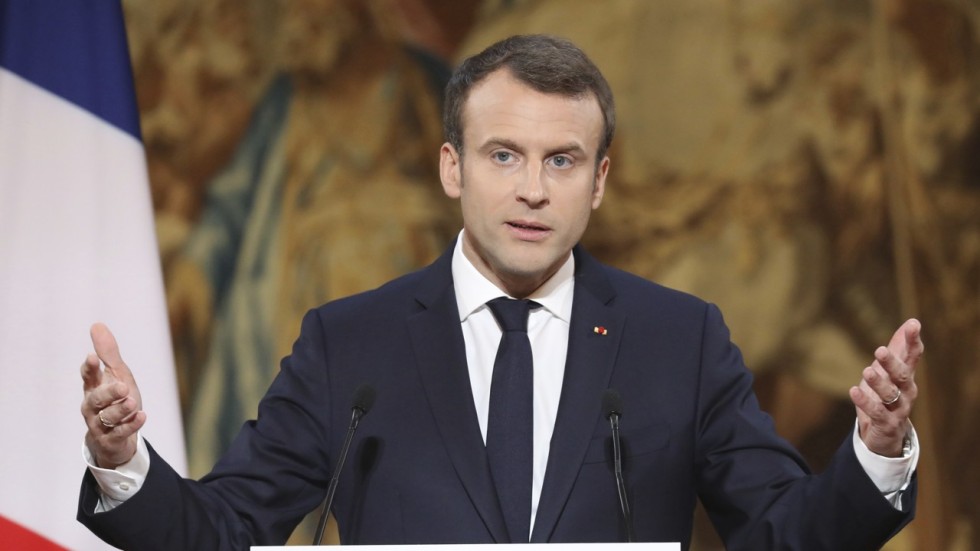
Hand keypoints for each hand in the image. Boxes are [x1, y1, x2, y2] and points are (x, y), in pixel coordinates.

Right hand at [80, 323, 145, 468]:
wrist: (115, 438)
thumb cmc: (116, 399)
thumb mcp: (116, 374)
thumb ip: (108, 353)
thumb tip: (97, 325)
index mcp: (93, 388)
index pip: (88, 377)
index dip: (89, 368)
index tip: (92, 357)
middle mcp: (93, 406)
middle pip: (97, 399)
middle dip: (108, 392)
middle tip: (122, 386)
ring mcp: (101, 425)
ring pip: (108, 417)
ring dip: (121, 409)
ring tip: (132, 402)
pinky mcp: (111, 440)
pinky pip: (120, 433)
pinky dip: (131, 424)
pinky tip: (142, 416)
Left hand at [849, 318, 922, 456]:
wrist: (886, 435)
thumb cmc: (887, 397)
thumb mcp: (890, 371)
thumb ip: (899, 349)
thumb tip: (911, 321)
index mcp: (906, 376)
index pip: (913, 356)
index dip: (913, 341)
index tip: (913, 325)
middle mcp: (906, 391)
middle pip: (902, 375)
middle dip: (892, 363)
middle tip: (879, 350)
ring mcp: (898, 409)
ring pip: (891, 395)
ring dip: (879, 383)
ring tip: (867, 371)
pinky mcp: (886, 424)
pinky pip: (876, 412)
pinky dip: (865, 402)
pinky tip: (854, 391)